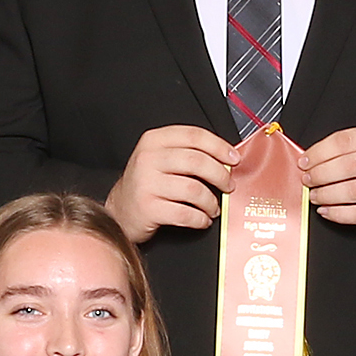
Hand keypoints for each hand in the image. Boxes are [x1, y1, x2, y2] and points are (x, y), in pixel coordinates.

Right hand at [108, 124, 235, 238]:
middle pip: (197, 161)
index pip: (194, 136)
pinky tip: (202, 219)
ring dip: (211, 202)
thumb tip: (227, 159)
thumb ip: (187, 153)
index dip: (220, 147)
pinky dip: (200, 219)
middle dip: (221, 175)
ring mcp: (146, 183)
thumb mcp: (161, 159)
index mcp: (154, 141)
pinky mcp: (148, 208)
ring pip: (194, 189)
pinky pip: (186, 214)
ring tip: (213, 207)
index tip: (234, 158)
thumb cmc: (148, 184)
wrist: (120, 209)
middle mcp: (148, 159)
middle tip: (229, 186)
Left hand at [300, 125, 355, 230]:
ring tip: (315, 196)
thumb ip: (338, 153)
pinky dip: (338, 214)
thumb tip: (307, 161)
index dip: (319, 152)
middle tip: (308, 180)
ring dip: (327, 195)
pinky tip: (326, 211)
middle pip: (348, 166)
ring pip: (353, 191)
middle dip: (321, 174)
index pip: (343, 142)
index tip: (304, 162)